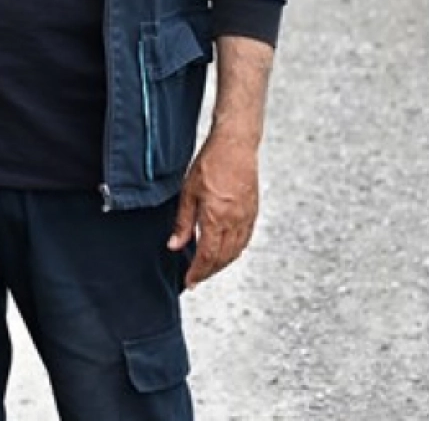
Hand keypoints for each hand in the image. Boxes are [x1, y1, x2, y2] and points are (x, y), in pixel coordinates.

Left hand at [168, 130, 260, 289]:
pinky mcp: (253, 212)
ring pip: (236, 252)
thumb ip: (182, 222)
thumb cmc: (210, 164)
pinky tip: (225, 251)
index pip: (207, 256)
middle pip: (223, 258)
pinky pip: (244, 240)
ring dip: (221, 264)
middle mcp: (235, 222)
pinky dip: (234, 251)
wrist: (236, 146)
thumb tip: (175, 246)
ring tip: (207, 268)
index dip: (197, 272)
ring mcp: (247, 218)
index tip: (189, 282)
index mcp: (216, 218)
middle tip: (196, 278)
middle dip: (209, 272)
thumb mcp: (188, 192)